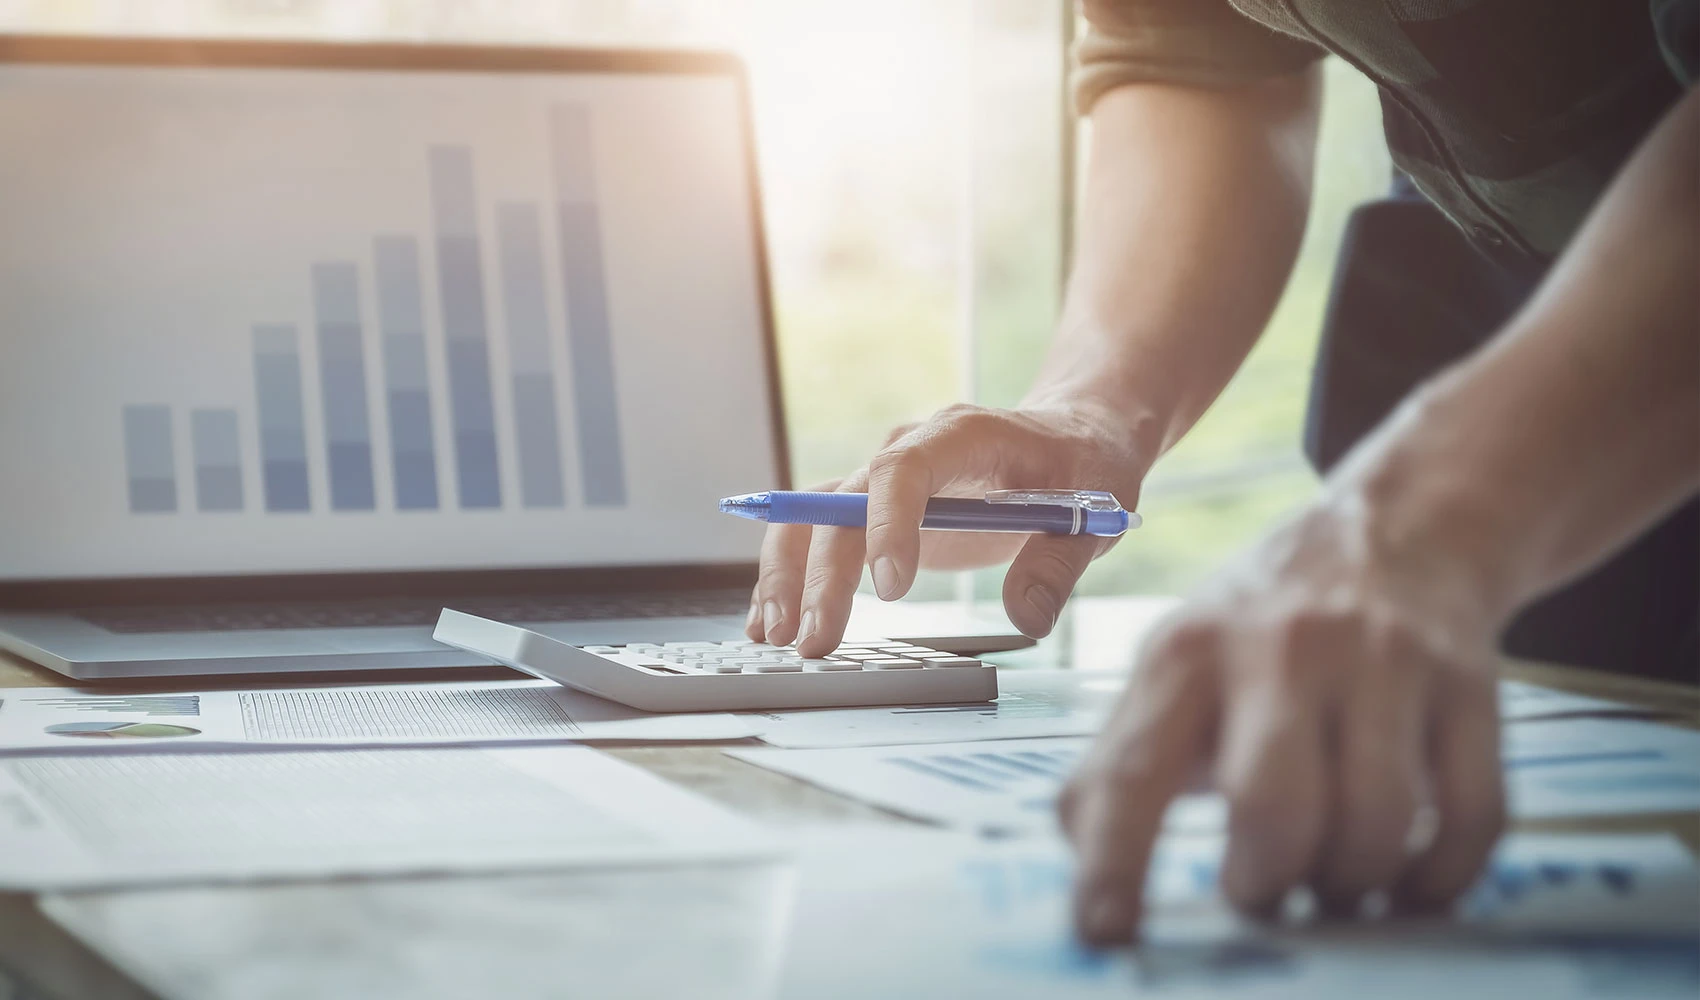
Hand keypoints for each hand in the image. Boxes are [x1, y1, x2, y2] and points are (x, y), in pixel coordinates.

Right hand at [745, 400, 1152, 655]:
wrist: (1073, 436)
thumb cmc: (1084, 466)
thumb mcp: (1095, 511)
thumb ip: (1058, 564)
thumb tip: (1025, 617)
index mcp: (963, 435)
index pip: (904, 469)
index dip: (888, 525)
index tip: (892, 589)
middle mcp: (910, 450)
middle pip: (842, 504)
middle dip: (821, 575)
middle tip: (815, 640)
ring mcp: (885, 480)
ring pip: (813, 517)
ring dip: (788, 576)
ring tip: (775, 636)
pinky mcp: (876, 511)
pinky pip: (818, 535)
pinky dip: (792, 576)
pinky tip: (771, 621)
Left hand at [1060, 490, 1507, 942]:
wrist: (1398, 530)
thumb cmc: (1261, 631)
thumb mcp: (1174, 667)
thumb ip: (1121, 760)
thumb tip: (1083, 862)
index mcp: (1187, 652)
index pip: (1136, 770)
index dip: (1116, 861)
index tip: (1105, 933)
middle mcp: (1283, 645)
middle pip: (1274, 806)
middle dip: (1264, 880)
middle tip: (1259, 894)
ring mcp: (1385, 661)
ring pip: (1379, 823)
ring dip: (1350, 883)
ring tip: (1329, 879)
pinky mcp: (1470, 685)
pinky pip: (1471, 818)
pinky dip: (1438, 877)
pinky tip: (1406, 878)